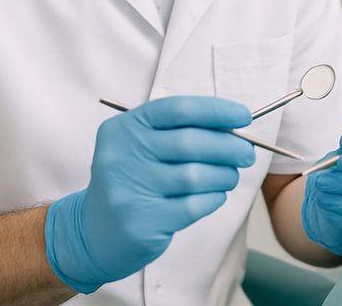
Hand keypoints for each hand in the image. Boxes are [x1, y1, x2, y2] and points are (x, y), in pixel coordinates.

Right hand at [45, 97, 254, 292]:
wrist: (94, 232)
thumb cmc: (132, 182)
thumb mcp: (142, 147)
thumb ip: (179, 133)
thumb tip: (233, 127)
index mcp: (125, 128)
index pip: (178, 110)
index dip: (216, 111)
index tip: (244, 116)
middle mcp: (122, 155)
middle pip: (190, 143)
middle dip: (229, 146)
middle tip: (246, 153)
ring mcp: (129, 189)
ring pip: (196, 175)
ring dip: (224, 175)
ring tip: (230, 176)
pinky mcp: (142, 221)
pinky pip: (194, 204)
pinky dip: (213, 198)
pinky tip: (215, 195)